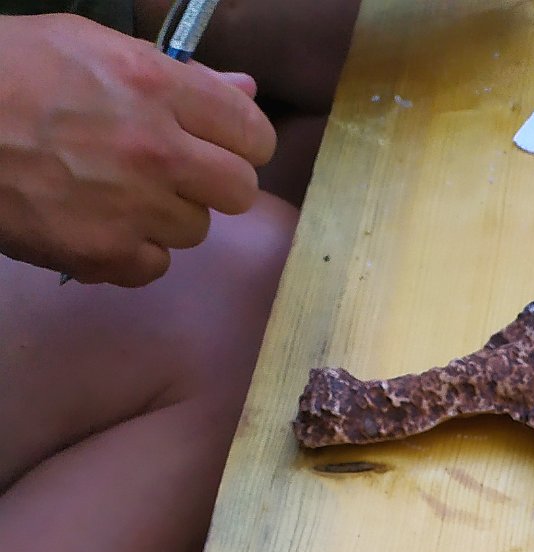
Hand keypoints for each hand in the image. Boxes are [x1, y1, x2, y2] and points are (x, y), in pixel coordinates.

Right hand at [0, 13, 275, 285]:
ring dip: (167, 215)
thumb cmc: (11, 72)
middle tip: (175, 172)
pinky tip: (101, 220)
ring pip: (195, 230)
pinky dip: (134, 251)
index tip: (222, 144)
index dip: (241, 142)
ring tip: (118, 189)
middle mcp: (155, 150)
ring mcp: (132, 209)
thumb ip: (180, 75)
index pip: (253, 133)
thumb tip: (244, 89)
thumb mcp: (92, 47)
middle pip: (239, 192)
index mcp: (156, 86)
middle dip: (213, 182)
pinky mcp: (106, 256)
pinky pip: (156, 266)